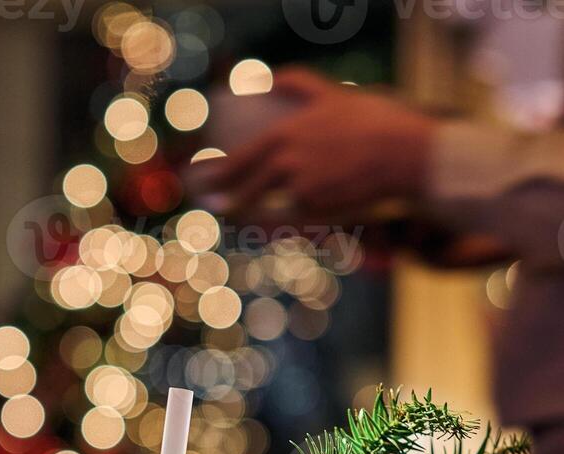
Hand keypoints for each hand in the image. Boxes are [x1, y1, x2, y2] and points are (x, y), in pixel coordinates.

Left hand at [205, 68, 436, 223]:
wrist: (402, 154)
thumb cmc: (373, 121)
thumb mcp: (332, 94)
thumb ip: (300, 83)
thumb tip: (270, 76)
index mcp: (286, 135)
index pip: (243, 158)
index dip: (222, 172)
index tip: (207, 179)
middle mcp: (288, 164)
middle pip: (249, 188)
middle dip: (228, 199)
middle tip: (212, 208)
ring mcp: (301, 190)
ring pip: (274, 206)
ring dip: (256, 214)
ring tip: (242, 219)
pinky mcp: (319, 212)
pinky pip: (302, 218)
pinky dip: (295, 220)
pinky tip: (291, 222)